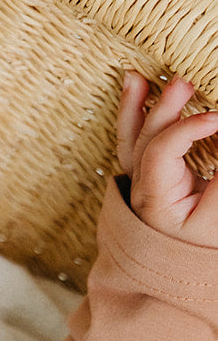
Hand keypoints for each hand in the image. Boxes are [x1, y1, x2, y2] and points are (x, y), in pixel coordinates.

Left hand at [117, 72, 217, 245]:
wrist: (194, 263)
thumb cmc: (208, 243)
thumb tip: (217, 124)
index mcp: (155, 204)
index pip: (161, 153)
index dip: (188, 128)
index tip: (217, 118)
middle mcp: (140, 194)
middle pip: (145, 140)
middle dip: (164, 107)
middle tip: (184, 80)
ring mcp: (140, 187)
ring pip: (131, 140)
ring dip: (135, 106)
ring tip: (136, 77)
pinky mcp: (148, 180)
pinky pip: (134, 143)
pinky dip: (135, 116)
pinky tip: (136, 89)